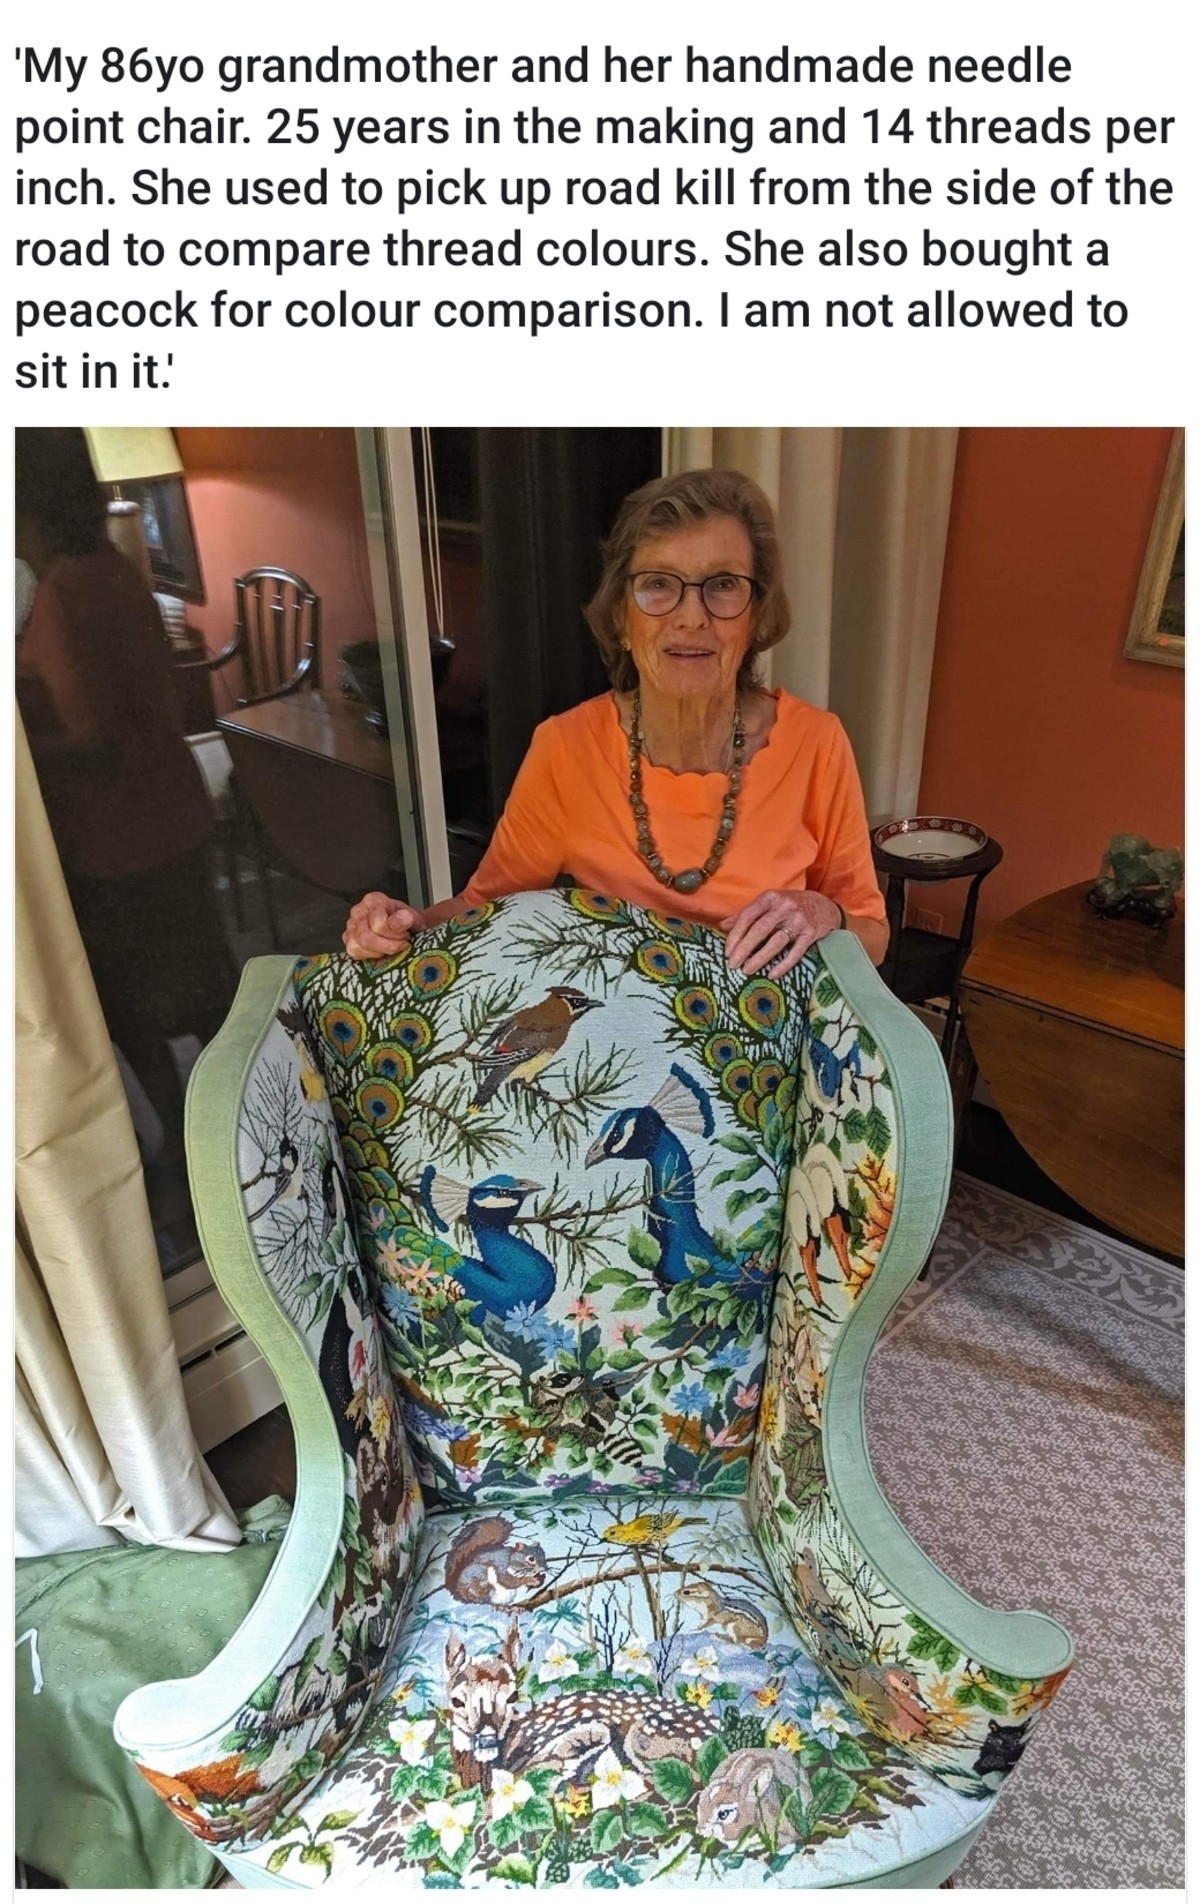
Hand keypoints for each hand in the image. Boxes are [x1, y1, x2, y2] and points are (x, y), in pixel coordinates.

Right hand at [342, 892, 422, 960]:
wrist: (405, 927)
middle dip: (387, 946)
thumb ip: (407, 918)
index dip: (395, 934)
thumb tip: (402, 920)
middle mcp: (358, 911)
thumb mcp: (413, 917)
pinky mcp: (348, 940)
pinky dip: (370, 956)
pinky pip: (354, 952)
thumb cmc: (405, 922)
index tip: (406, 935)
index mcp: (374, 901)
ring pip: (358, 946)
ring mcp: (351, 926)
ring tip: (391, 946)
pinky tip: (381, 951)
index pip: (379, 923)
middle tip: (400, 944)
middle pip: (366, 937)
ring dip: (379, 952)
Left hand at [721, 889, 841, 977]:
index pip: (747, 916)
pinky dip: (783, 965)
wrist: (823, 906)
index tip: (727, 952)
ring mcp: (799, 919)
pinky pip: (796, 952)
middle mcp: (784, 906)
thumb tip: (722, 925)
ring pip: (776, 942)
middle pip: (760, 929)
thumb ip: (747, 915)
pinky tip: (771, 974)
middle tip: (733, 965)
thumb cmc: (789, 906)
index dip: (735, 935)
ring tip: (747, 970)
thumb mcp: (768, 904)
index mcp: (770, 897)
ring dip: (760, 958)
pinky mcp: (811, 933)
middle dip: (744, 948)